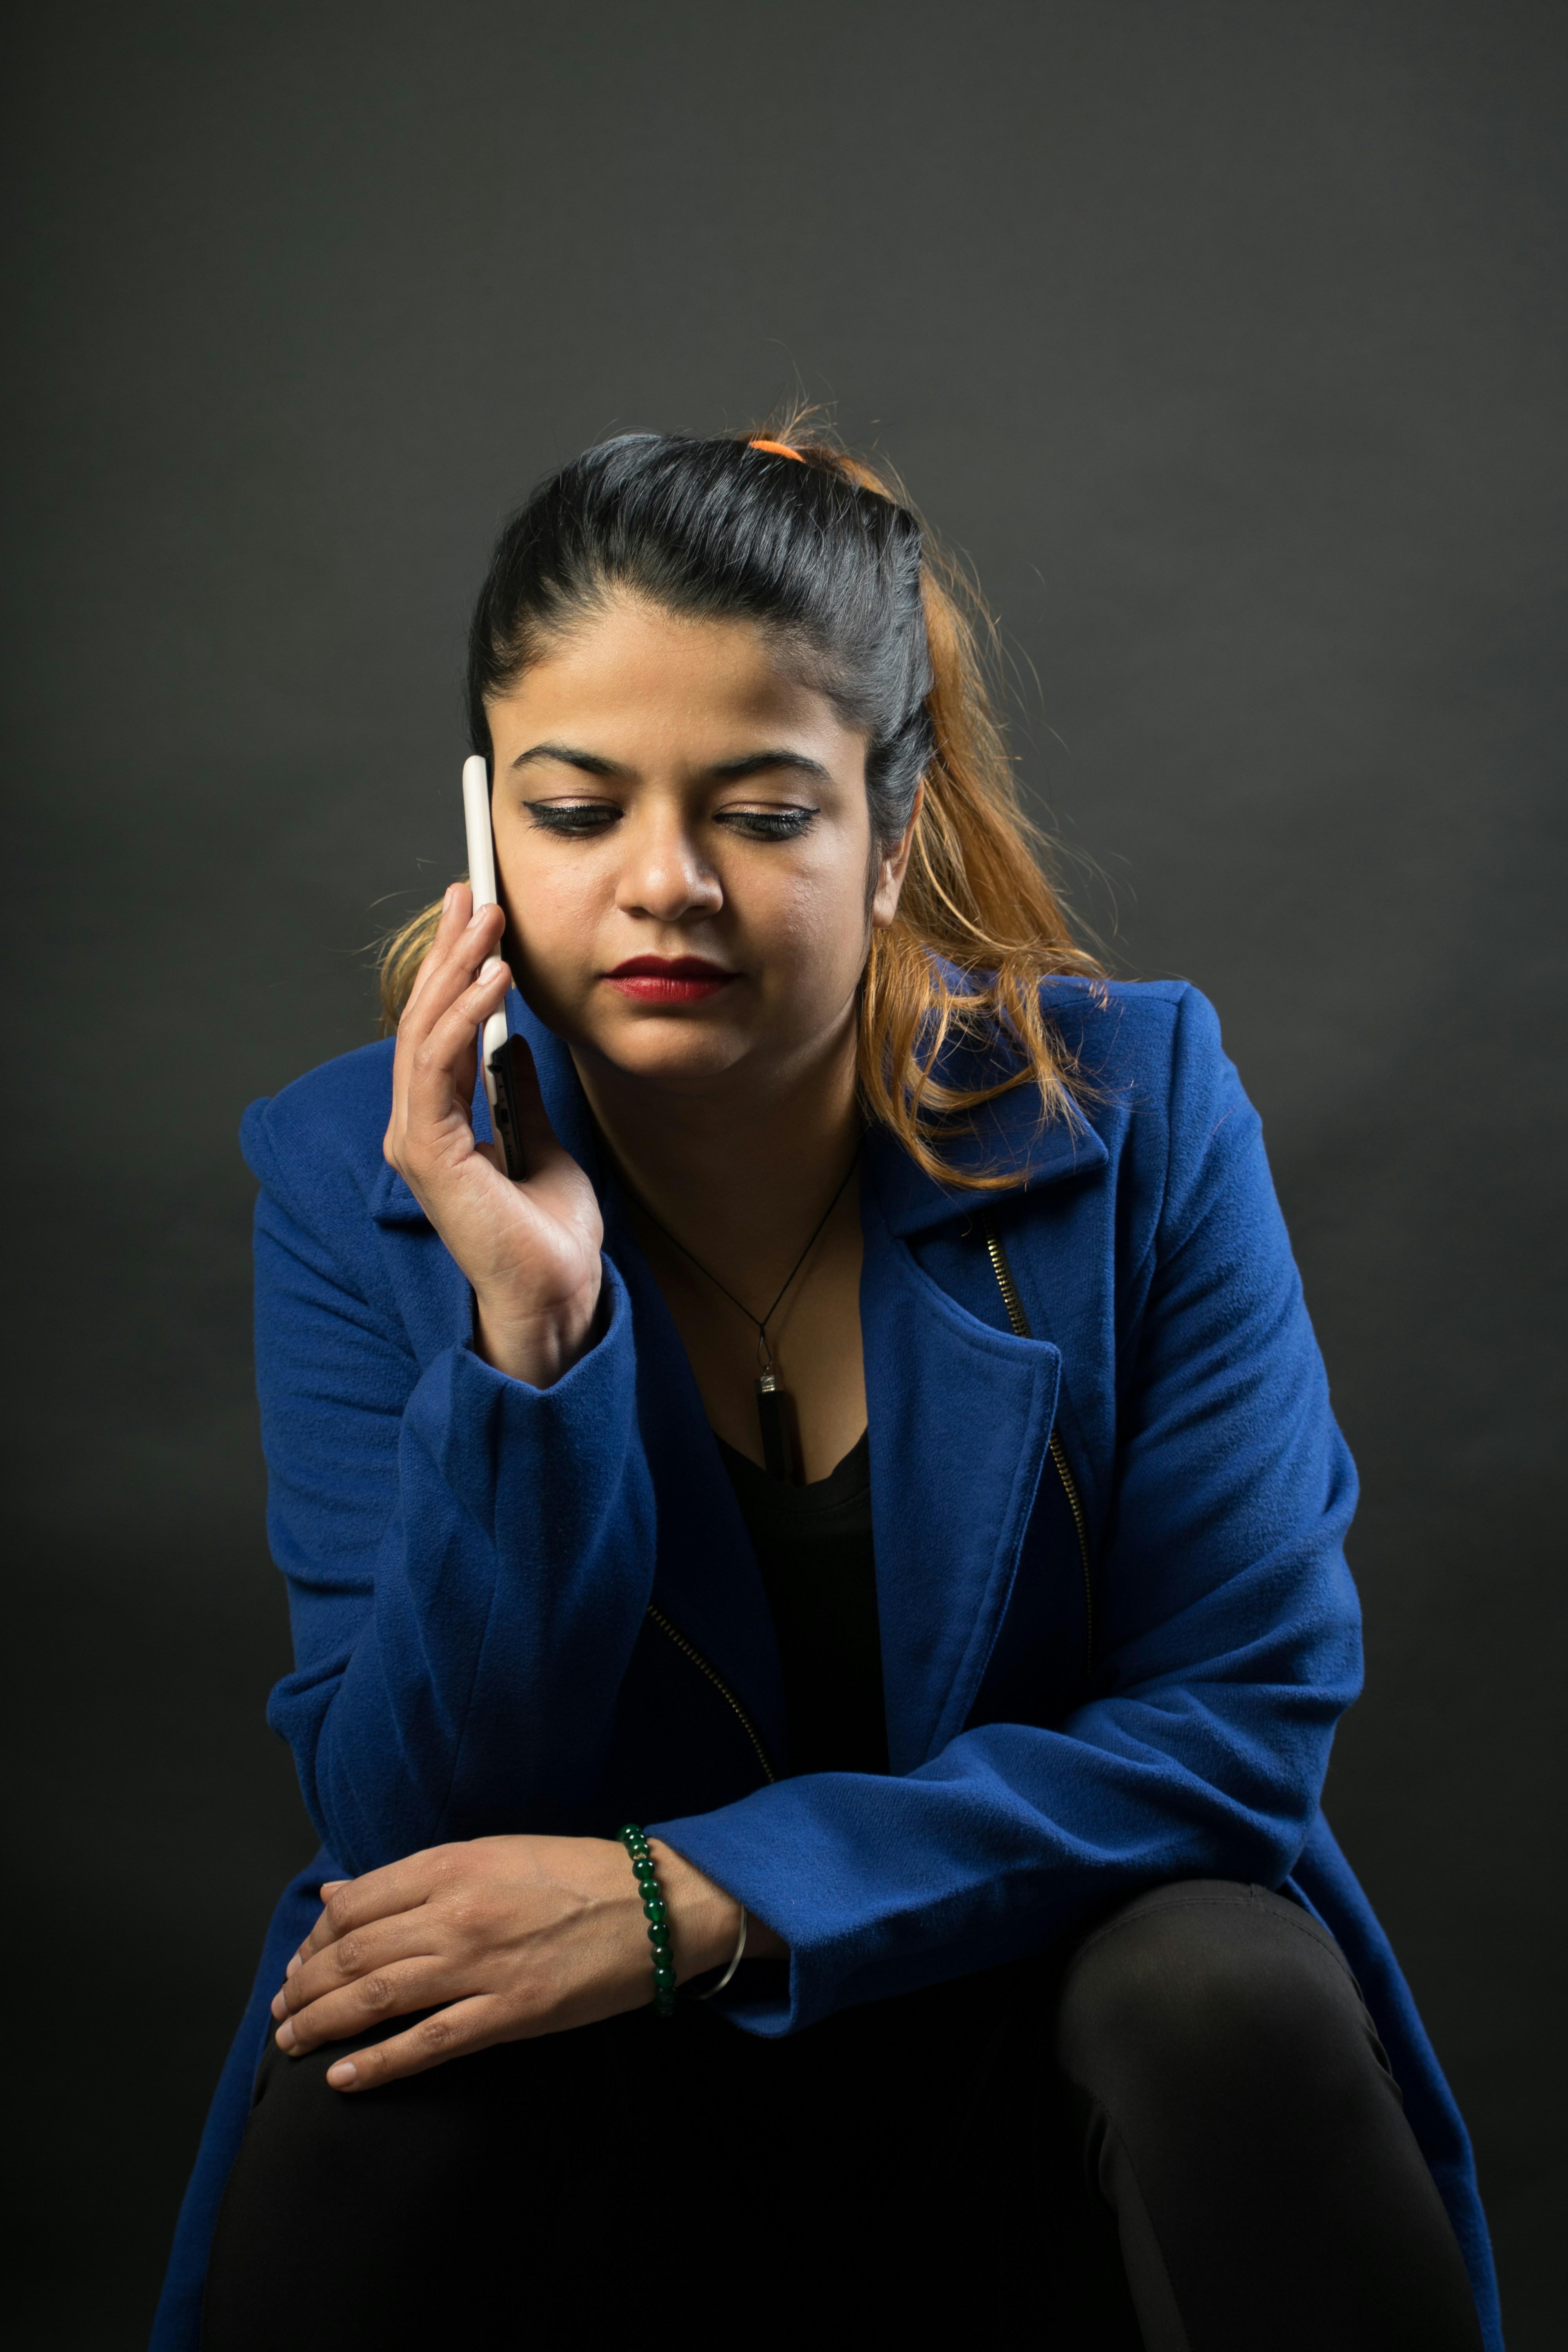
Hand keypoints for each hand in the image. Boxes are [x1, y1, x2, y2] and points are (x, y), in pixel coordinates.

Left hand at [268, 1835, 779, 2089]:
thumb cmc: (571, 1873)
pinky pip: (426, 2044)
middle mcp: (456, 1913)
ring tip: (292, 2041)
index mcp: (451, 1866)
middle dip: (304, 1986)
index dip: (314, 1937)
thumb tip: (338, 1895)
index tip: (299, 1960)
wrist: (651, 1903)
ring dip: (322, 2023)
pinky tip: (342, 2077)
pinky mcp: (508, 2013)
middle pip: (353, 1954)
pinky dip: (377, 2064)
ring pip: (376, 1998)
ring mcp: (480, 1966)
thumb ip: (414, 1875)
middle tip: (282, 2009)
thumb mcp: (489, 1853)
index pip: (354, 1904)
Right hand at [384, 885, 602, 1384]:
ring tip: (487, 919)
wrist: (559, 1295)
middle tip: (472, 891)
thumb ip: (520, 1096)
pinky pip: (439, 1067)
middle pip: (424, 1019)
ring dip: (456, 969)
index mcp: (438, 1123)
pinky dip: (466, 1016)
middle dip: (447, 950)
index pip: (438, 1028)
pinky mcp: (428, 1153)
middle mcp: (416, 1126)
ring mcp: (416, 1140)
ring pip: (425, 1032)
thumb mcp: (543, 1143)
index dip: (452, 967)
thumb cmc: (549, 1234)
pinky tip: (492, 978)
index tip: (474, 914)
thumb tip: (520, 1048)